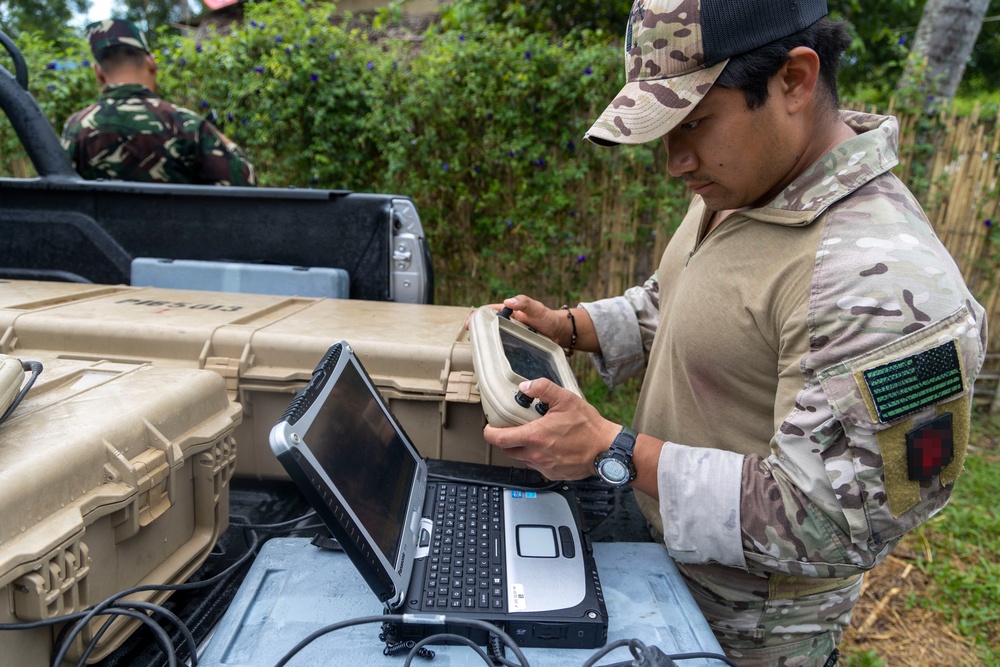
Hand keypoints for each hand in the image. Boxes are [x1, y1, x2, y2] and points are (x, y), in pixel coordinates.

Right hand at [466, 294, 584, 350]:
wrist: (560, 333)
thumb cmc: (548, 318)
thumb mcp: (537, 308)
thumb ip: (524, 302)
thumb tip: (508, 301)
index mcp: (508, 312)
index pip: (487, 312)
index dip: (476, 317)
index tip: (470, 323)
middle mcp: (507, 325)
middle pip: (487, 328)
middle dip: (477, 333)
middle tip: (472, 341)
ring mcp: (510, 337)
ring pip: (494, 340)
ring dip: (486, 345)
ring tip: (479, 352)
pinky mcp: (516, 349)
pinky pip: (504, 351)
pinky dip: (497, 355)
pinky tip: (493, 361)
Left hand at [483, 378, 620, 480]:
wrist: (606, 450)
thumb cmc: (588, 426)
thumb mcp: (566, 399)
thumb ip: (543, 389)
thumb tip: (525, 386)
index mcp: (535, 436)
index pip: (499, 439)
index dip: (490, 433)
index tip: (489, 428)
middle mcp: (536, 455)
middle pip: (508, 450)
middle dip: (506, 439)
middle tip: (513, 428)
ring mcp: (544, 467)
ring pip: (522, 458)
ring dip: (523, 448)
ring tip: (536, 436)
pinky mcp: (552, 475)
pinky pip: (537, 466)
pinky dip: (538, 457)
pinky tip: (550, 447)